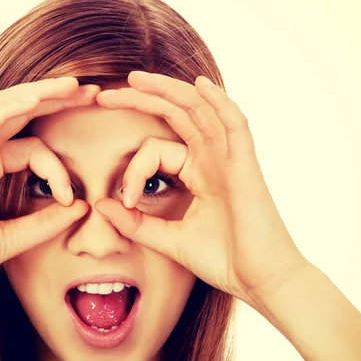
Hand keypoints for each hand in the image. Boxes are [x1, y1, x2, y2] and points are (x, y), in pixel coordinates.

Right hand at [0, 77, 95, 297]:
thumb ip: (45, 222)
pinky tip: (39, 98)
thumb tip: (81, 206)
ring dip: (40, 93)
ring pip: (4, 107)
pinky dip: (11, 107)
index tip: (70, 198)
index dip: (57, 168)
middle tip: (91, 92)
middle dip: (56, 100)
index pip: (31, 147)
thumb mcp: (13, 238)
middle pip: (20, 113)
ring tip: (73, 85)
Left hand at [94, 71, 308, 307]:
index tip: (122, 201)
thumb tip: (100, 204)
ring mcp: (230, 159)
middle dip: (142, 99)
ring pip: (200, 110)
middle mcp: (213, 159)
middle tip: (105, 93)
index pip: (156, 149)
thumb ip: (135, 223)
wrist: (260, 281)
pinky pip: (235, 125)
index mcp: (197, 172)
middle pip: (176, 114)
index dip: (132, 169)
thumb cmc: (223, 260)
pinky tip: (199, 84)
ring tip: (136, 78)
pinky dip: (220, 102)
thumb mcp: (168, 239)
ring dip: (169, 90)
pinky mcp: (246, 166)